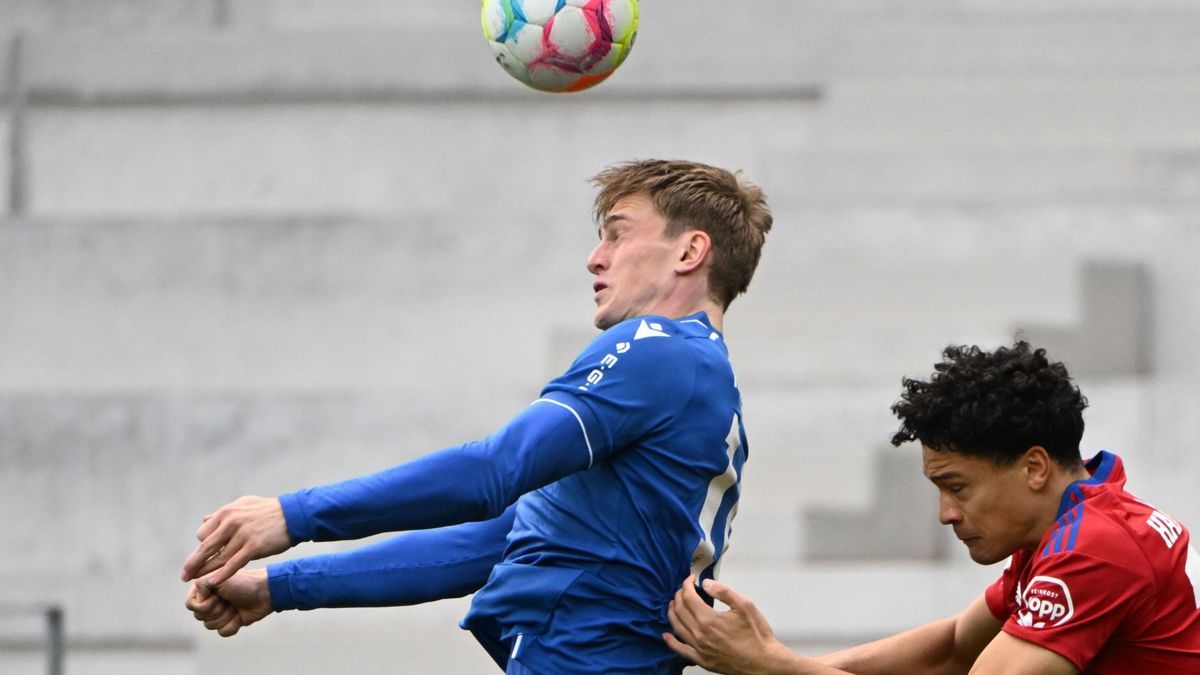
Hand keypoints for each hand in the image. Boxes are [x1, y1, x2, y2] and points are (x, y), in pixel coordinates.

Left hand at [181, 495, 290, 584]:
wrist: (293, 515)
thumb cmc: (268, 511)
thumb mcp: (244, 505)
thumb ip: (223, 514)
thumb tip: (205, 521)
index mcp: (226, 513)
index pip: (203, 534)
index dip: (203, 546)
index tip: (204, 557)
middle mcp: (231, 523)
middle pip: (205, 547)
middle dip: (193, 563)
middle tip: (184, 576)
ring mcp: (242, 535)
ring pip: (218, 558)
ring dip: (205, 571)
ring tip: (195, 583)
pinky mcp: (254, 547)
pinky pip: (233, 564)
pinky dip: (221, 575)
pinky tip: (212, 583)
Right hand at [185, 569, 272, 636]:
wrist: (265, 592)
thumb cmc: (243, 582)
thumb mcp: (219, 577)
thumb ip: (201, 584)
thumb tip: (197, 601)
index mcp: (204, 588)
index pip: (190, 605)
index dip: (204, 605)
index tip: (218, 596)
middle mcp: (209, 600)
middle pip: (199, 617)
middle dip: (217, 611)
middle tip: (229, 600)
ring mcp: (219, 612)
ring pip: (210, 626)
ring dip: (226, 617)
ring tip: (236, 607)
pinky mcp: (229, 622)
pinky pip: (222, 632)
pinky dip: (232, 625)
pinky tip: (239, 617)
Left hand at [664, 575, 796, 674]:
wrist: (764, 662)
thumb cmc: (757, 634)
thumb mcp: (745, 606)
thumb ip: (724, 592)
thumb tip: (706, 583)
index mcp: (709, 620)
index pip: (688, 597)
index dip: (687, 584)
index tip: (690, 578)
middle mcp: (700, 635)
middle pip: (680, 610)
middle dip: (679, 595)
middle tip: (684, 589)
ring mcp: (699, 649)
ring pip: (677, 627)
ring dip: (673, 612)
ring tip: (674, 603)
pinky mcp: (702, 660)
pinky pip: (681, 650)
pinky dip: (671, 641)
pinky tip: (667, 635)